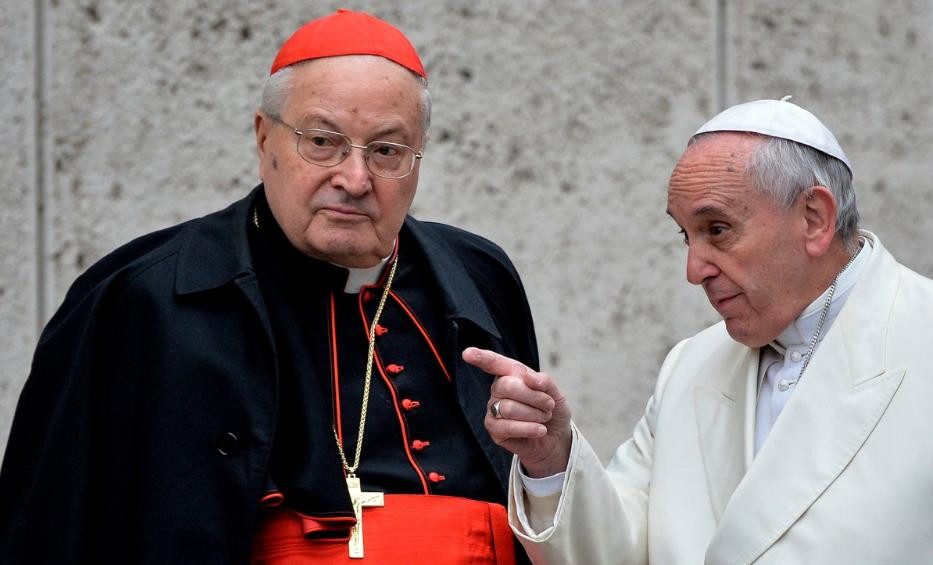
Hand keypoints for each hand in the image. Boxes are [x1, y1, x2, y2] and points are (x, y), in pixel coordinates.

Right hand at [462, 347, 571, 477]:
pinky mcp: (494, 430)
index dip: (480, 357)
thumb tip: (528, 377)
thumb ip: (543, 380)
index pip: (494, 363)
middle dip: (534, 397)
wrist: (556, 437)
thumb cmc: (551, 410)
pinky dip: (529, 428)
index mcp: (510, 374)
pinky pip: (507, 427)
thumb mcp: (554, 391)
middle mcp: (498, 390)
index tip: (467, 353)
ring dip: (535, 414)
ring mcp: (494, 410)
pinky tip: (540, 430)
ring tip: (544, 418)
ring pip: (509, 408)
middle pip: (507, 386)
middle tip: (549, 405)